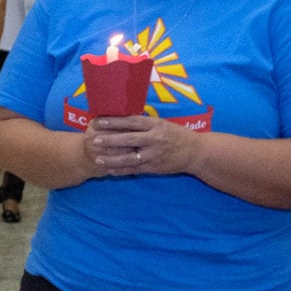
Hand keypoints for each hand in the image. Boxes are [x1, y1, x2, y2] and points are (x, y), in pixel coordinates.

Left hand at [87, 114, 202, 176]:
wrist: (195, 152)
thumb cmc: (176, 135)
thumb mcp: (162, 124)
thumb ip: (144, 124)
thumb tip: (121, 119)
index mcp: (155, 125)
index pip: (131, 121)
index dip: (114, 121)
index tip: (99, 121)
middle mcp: (154, 139)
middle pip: (128, 139)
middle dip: (110, 140)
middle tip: (95, 140)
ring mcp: (154, 154)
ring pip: (130, 157)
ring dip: (112, 159)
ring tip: (98, 159)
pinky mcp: (155, 167)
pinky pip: (135, 169)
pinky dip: (122, 171)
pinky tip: (110, 171)